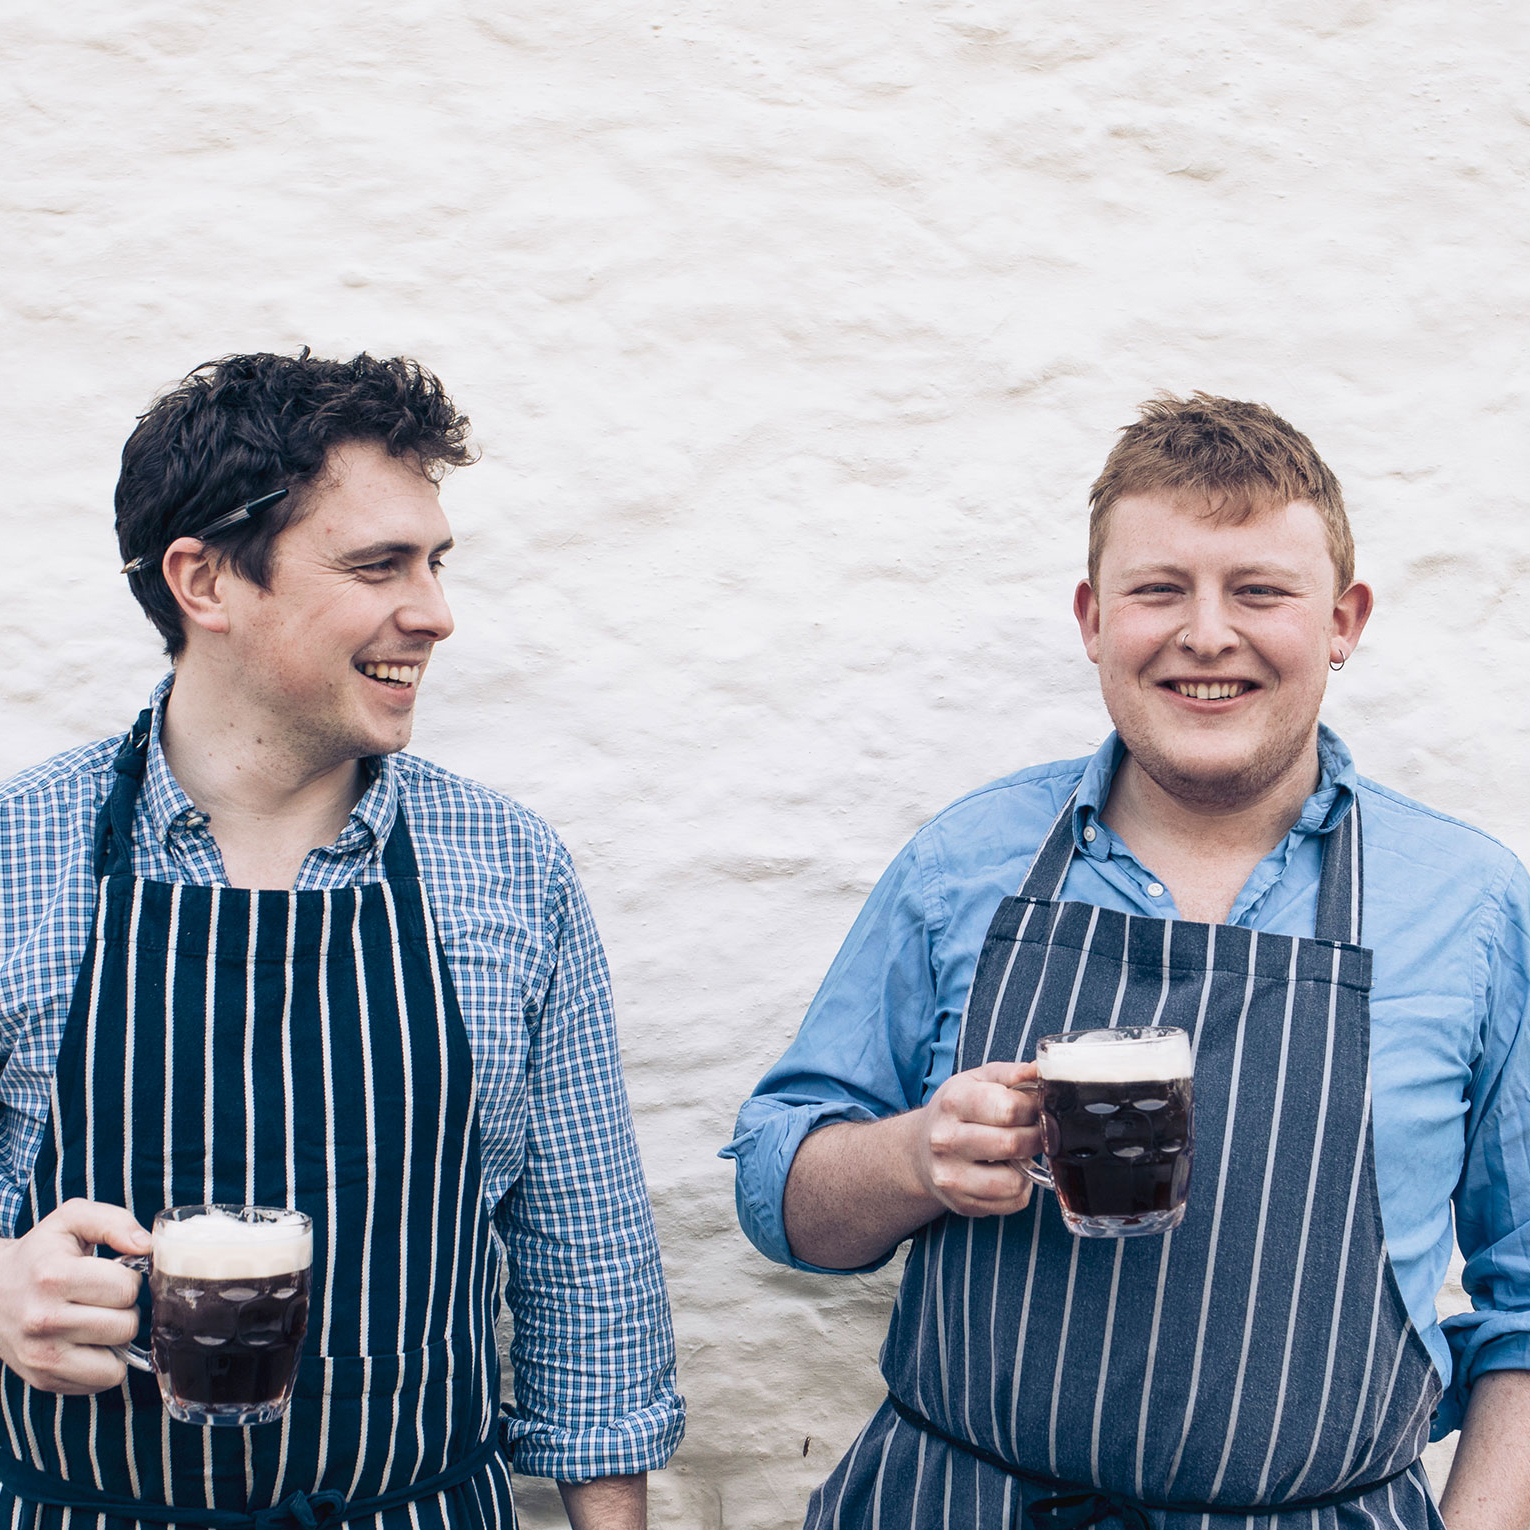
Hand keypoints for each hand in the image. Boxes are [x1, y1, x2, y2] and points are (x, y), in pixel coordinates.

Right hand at [0, 1198, 150, 1393]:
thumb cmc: (41, 1253)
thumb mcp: (72, 1219)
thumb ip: (115, 1222)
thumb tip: (147, 1246)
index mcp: (54, 1277)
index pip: (126, 1288)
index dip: (128, 1279)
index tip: (111, 1274)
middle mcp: (44, 1320)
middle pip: (126, 1325)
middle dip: (125, 1309)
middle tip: (104, 1298)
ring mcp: (41, 1356)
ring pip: (117, 1359)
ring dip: (116, 1338)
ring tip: (97, 1319)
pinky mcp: (43, 1379)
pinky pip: (101, 1382)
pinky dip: (104, 1364)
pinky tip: (88, 1342)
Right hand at [907, 1060, 1042, 1217]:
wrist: (920, 1150)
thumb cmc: (957, 1111)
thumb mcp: (977, 1081)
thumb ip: (1012, 1075)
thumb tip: (1042, 1071)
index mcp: (953, 1102)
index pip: (1008, 1108)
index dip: (1034, 1108)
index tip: (1037, 1107)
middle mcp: (946, 1140)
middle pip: (1013, 1144)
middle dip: (1037, 1137)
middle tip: (1037, 1131)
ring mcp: (951, 1176)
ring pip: (1015, 1181)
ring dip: (1028, 1166)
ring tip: (1019, 1153)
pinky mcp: (962, 1203)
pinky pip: (1012, 1202)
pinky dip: (1020, 1188)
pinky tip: (1007, 1172)